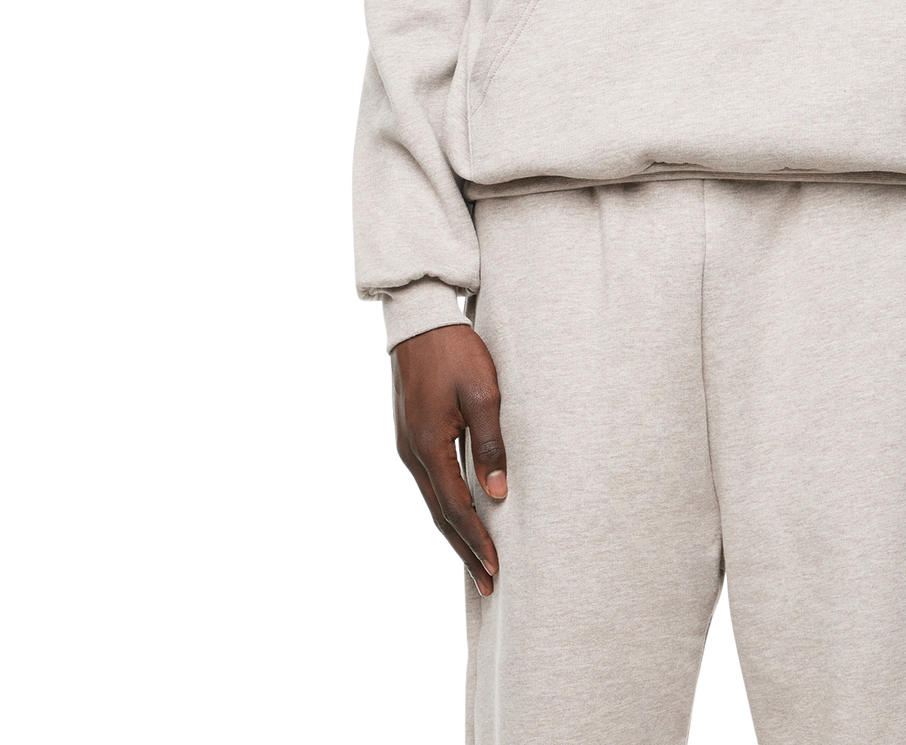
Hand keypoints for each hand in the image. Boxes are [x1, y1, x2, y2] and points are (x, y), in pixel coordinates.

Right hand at [390, 323, 508, 594]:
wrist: (422, 322)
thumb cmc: (457, 353)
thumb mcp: (483, 394)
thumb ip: (490, 444)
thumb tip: (497, 494)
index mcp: (430, 447)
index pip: (456, 508)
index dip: (477, 540)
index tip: (496, 567)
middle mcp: (413, 454)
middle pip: (440, 514)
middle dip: (465, 550)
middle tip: (487, 583)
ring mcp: (408, 446)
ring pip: (432, 502)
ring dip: (454, 533)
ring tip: (475, 561)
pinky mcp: (411, 436)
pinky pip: (429, 483)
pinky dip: (444, 508)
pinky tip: (457, 516)